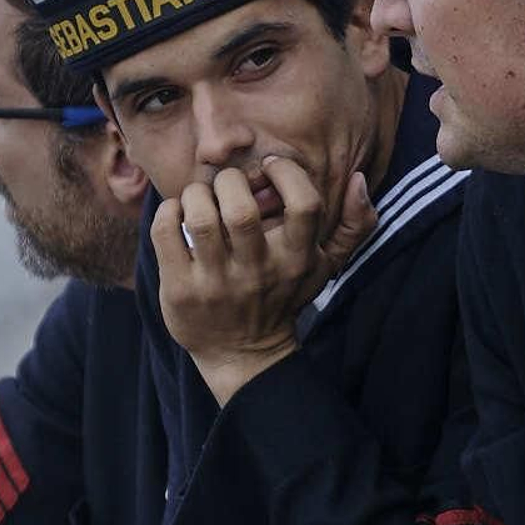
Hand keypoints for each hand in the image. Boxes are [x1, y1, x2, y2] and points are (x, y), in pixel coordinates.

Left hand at [153, 157, 377, 403]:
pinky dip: (168, 211)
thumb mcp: (325, 267)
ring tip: (200, 198)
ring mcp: (217, 283)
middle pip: (241, 208)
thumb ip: (353, 226)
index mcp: (296, 260)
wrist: (243, 356)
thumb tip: (358, 178)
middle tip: (225, 184)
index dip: (286, 174)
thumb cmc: (283, 296)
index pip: (304, 204)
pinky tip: (178, 213)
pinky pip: (166, 234)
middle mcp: (258, 273)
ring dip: (196, 195)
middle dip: (229, 181)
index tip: (270, 168)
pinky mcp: (181, 290)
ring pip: (201, 218)